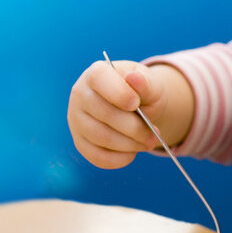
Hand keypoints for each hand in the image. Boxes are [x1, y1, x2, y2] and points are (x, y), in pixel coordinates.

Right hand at [67, 59, 193, 168]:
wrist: (137, 106)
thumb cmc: (142, 92)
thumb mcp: (150, 84)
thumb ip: (145, 83)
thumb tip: (133, 78)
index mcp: (96, 73)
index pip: (99, 79)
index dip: (119, 93)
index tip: (136, 104)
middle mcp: (80, 95)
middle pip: (104, 114)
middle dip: (134, 127)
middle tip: (155, 134)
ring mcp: (76, 120)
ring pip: (101, 137)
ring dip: (130, 144)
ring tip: (148, 142)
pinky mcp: (80, 142)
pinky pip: (96, 156)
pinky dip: (119, 159)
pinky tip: (133, 153)